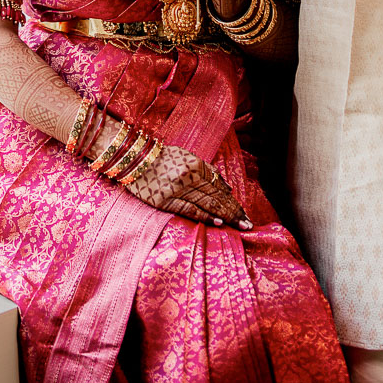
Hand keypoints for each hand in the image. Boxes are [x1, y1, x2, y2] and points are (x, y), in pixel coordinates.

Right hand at [121, 139, 250, 228]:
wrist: (134, 159)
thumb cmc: (162, 158)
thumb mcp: (186, 157)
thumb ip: (207, 170)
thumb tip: (226, 186)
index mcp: (195, 164)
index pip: (219, 186)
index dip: (232, 200)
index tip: (244, 211)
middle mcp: (189, 176)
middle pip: (216, 196)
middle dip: (234, 211)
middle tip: (248, 223)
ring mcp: (178, 189)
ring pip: (207, 204)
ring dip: (225, 216)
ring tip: (239, 225)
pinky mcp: (166, 201)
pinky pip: (190, 210)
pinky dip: (205, 217)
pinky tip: (218, 223)